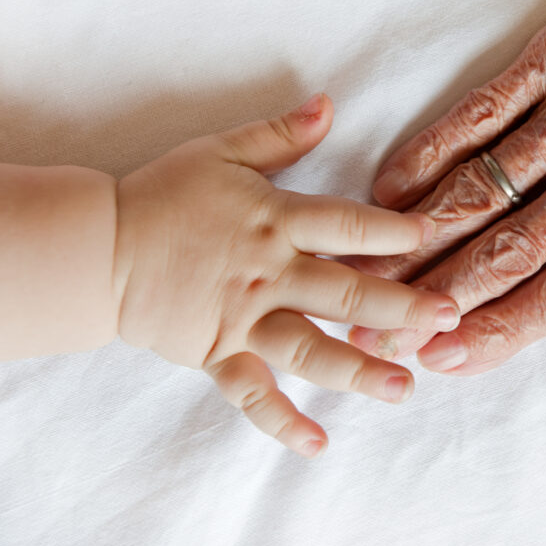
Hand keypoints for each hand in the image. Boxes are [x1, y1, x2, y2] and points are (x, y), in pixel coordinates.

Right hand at [113, 95, 458, 456]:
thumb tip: (328, 103)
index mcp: (276, 219)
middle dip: (401, 306)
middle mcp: (269, 273)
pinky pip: (253, 394)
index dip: (394, 230)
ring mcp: (244, 319)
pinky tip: (318, 442)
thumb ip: (280, 134)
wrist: (99, 246)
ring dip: (360, 370)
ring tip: (404, 387)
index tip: (433, 238)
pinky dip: (283, 421)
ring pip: (312, 349)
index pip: (348, 225)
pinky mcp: (217, 354)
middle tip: (446, 318)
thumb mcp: (222, 151)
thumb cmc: (163, 194)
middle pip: (346, 292)